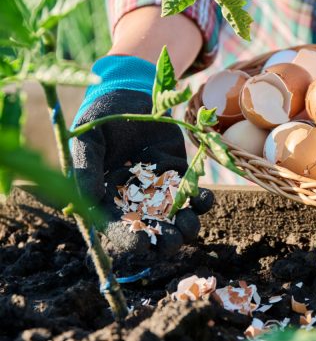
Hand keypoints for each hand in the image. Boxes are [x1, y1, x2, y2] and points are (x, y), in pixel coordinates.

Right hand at [71, 63, 213, 256]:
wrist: (129, 95)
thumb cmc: (102, 117)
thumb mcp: (88, 140)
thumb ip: (86, 169)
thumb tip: (88, 202)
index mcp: (110, 198)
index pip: (119, 229)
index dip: (130, 241)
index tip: (142, 245)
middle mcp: (137, 199)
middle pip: (153, 231)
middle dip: (165, 241)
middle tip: (173, 237)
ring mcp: (161, 188)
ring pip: (177, 218)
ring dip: (187, 226)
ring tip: (189, 220)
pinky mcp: (179, 174)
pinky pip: (194, 195)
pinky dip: (202, 201)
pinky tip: (204, 197)